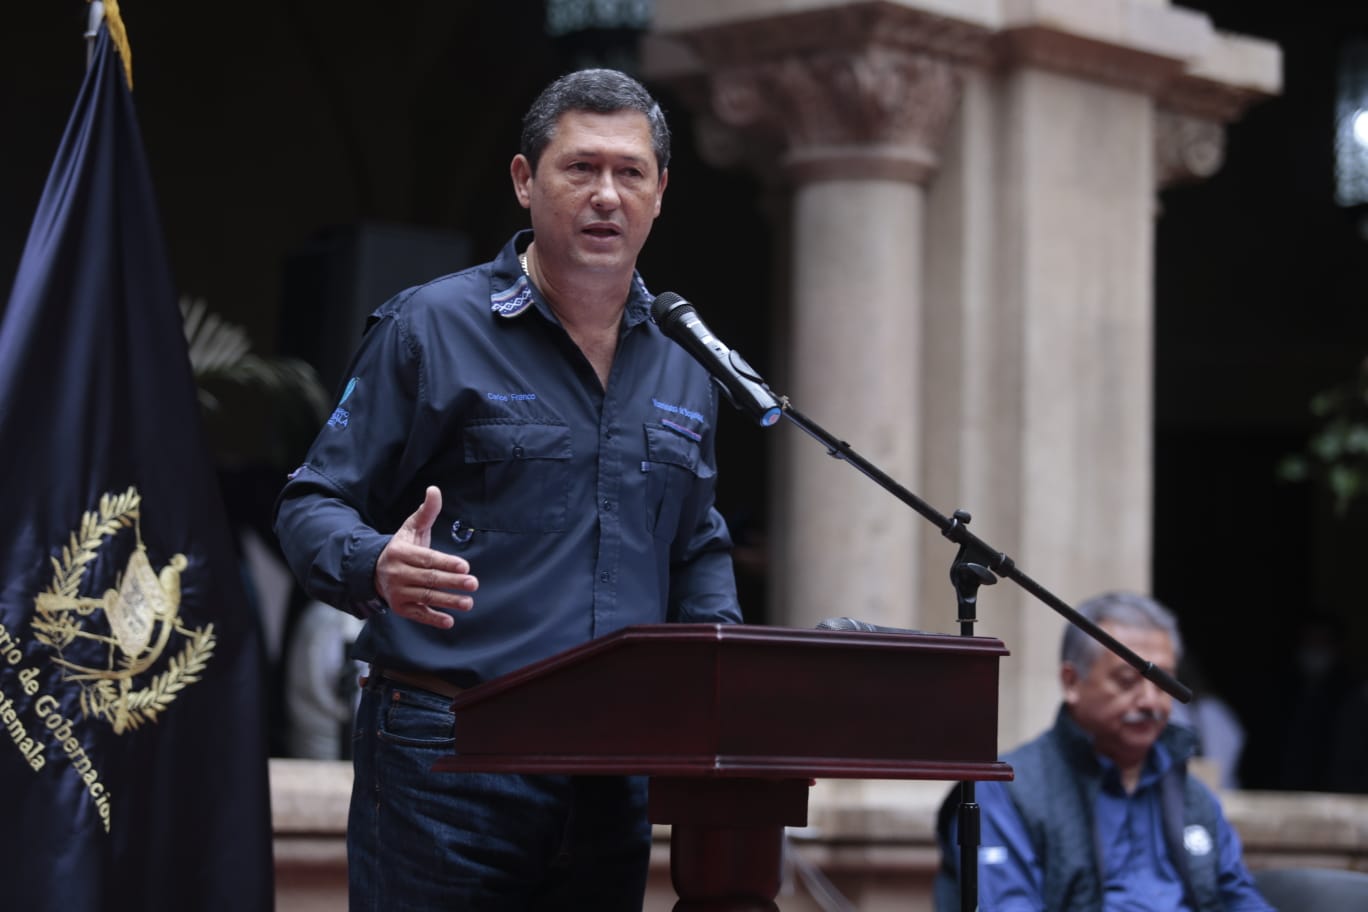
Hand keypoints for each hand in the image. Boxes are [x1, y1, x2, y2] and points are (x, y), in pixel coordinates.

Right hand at [374, 486, 477, 628]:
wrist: (375, 570)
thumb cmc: (402, 547)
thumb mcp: (412, 527)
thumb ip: (426, 511)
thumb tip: (434, 489)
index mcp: (401, 553)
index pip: (427, 559)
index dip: (446, 563)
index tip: (465, 566)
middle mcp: (397, 573)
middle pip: (429, 578)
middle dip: (452, 582)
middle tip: (474, 583)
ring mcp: (397, 592)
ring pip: (425, 597)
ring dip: (448, 601)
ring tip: (468, 602)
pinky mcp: (400, 608)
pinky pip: (417, 615)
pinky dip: (432, 619)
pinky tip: (449, 622)